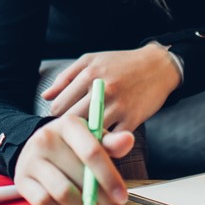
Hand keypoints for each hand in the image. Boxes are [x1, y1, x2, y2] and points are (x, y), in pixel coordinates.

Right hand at [13, 115, 134, 204]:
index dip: (110, 177)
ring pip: (63, 193)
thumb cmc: (72, 145)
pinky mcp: (21, 179)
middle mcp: (46, 138)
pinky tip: (67, 204)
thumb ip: (111, 143)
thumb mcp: (92, 138)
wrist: (35, 147)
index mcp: (69, 124)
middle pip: (80, 178)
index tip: (124, 198)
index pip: (92, 152)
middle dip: (104, 201)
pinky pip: (45, 203)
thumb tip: (128, 140)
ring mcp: (31, 159)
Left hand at [41, 44, 180, 133]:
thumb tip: (45, 97)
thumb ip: (66, 77)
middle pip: (72, 122)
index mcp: (89, 74)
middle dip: (67, 131)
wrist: (158, 66)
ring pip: (91, 132)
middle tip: (67, 136)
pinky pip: (112, 139)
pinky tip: (101, 142)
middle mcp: (102, 89)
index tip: (59, 123)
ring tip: (82, 141)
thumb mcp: (91, 60)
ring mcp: (119, 105)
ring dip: (84, 139)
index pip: (59, 106)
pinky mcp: (133, 119)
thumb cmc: (121, 63)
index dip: (55, 118)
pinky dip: (104, 143)